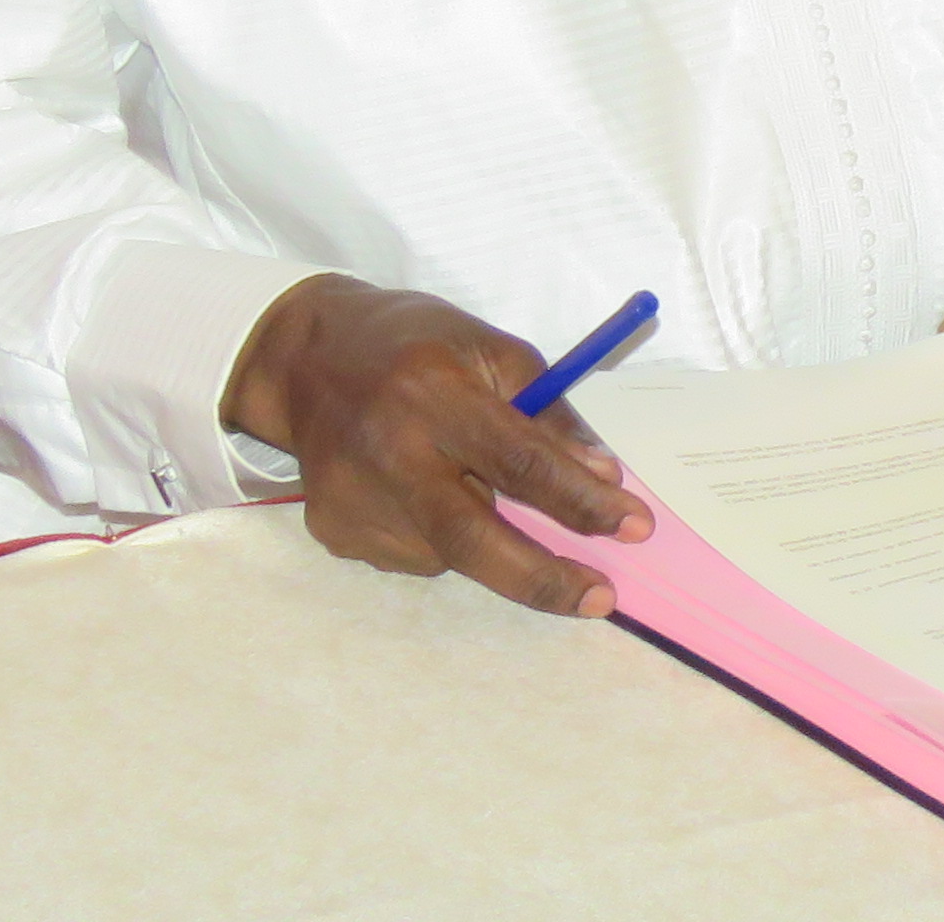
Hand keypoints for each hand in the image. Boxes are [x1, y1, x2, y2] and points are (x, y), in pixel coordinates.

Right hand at [220, 274, 648, 617]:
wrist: (309, 360)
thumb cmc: (418, 345)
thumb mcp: (494, 351)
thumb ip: (549, 414)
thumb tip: (602, 479)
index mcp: (432, 393)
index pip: (519, 460)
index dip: (580, 499)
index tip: (634, 526)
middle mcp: (387, 451)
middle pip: (472, 538)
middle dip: (543, 578)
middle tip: (599, 597)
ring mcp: (352, 498)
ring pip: (449, 552)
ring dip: (486, 534)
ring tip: (463, 476)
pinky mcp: (333, 529)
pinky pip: (414, 554)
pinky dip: (441, 536)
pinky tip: (419, 487)